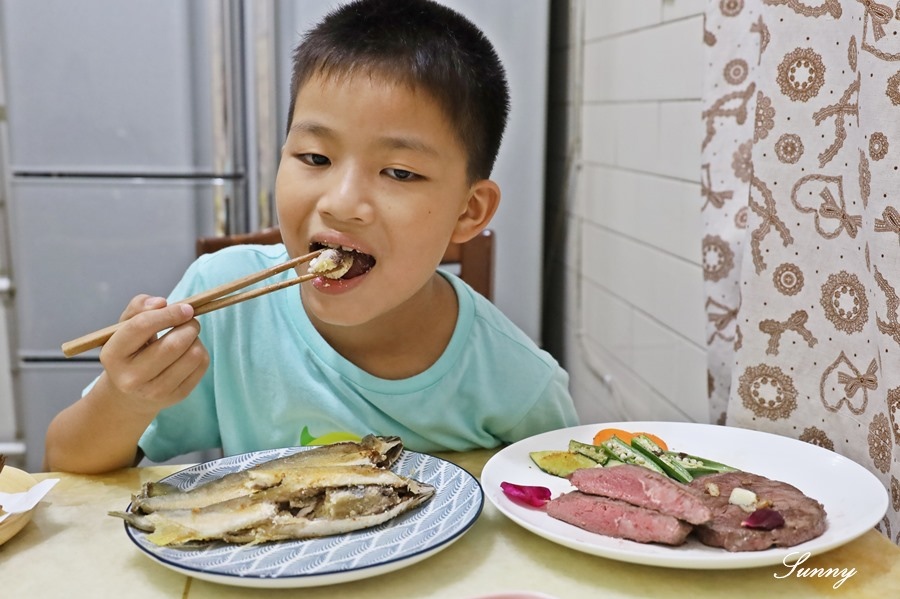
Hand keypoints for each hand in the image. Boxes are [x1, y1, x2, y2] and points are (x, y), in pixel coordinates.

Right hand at [98, 294, 209, 413]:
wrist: (130, 394)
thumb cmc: (129, 352)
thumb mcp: (123, 328)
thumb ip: (138, 308)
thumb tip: (161, 302)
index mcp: (113, 355)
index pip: (141, 326)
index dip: (168, 313)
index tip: (185, 308)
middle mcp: (131, 377)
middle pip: (173, 344)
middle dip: (189, 325)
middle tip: (189, 320)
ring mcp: (155, 391)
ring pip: (193, 355)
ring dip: (196, 338)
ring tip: (187, 336)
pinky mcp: (177, 396)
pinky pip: (201, 365)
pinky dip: (201, 352)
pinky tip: (188, 352)